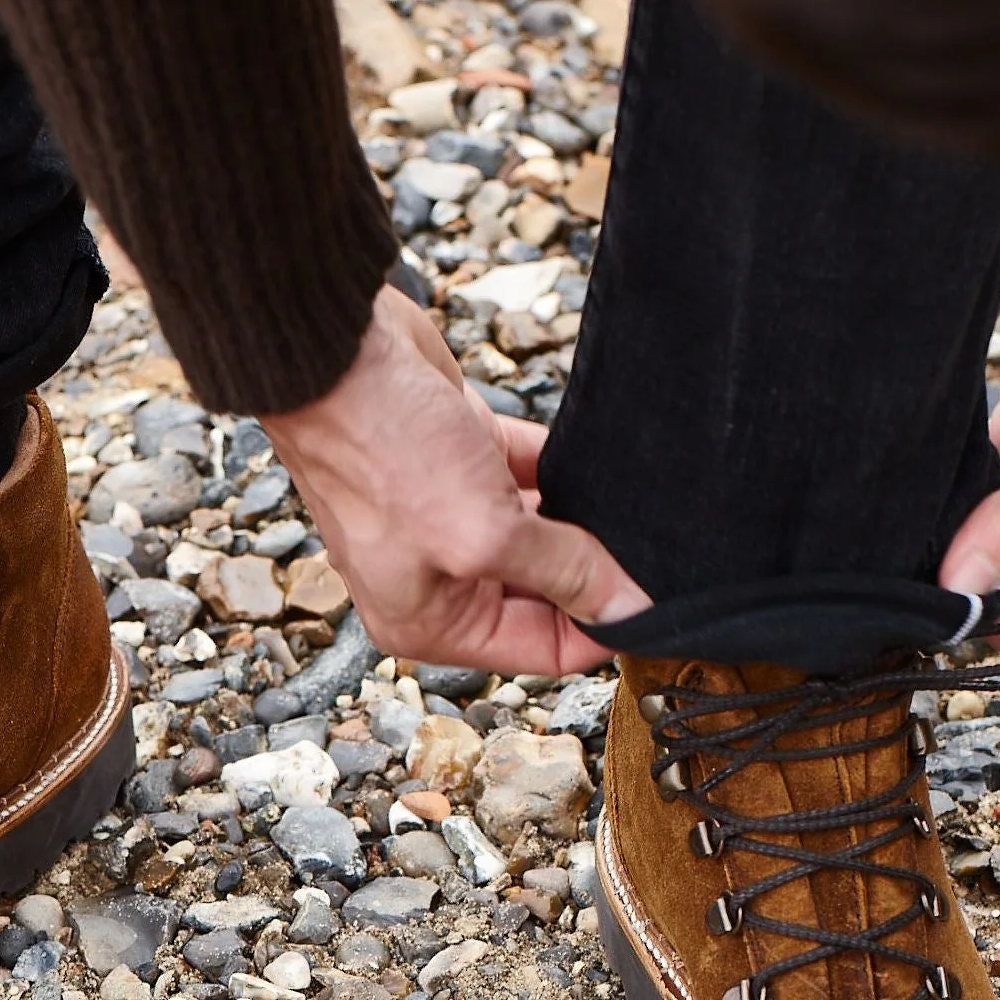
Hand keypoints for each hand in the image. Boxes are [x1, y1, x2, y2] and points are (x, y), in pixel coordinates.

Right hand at [263, 286, 648, 673]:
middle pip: (547, 595)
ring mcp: (451, 517)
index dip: (602, 630)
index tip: (662, 603)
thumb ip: (564, 573)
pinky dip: (569, 471)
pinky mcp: (465, 459)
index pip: (541, 648)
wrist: (337, 351)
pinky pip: (535, 477)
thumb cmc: (382, 453)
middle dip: (596, 575)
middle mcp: (439, 579)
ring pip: (545, 536)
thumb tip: (629, 610)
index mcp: (430, 622)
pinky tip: (608, 464)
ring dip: (587, 524)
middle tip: (662, 551)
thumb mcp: (485, 533)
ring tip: (642, 510)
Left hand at [937, 243, 999, 640]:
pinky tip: (911, 486)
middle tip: (901, 565)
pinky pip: (969, 478)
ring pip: (976, 531)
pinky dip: (941, 484)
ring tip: (901, 524)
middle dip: (960, 571)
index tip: (930, 602)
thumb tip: (960, 588)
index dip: (985, 614)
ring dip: (944, 529)